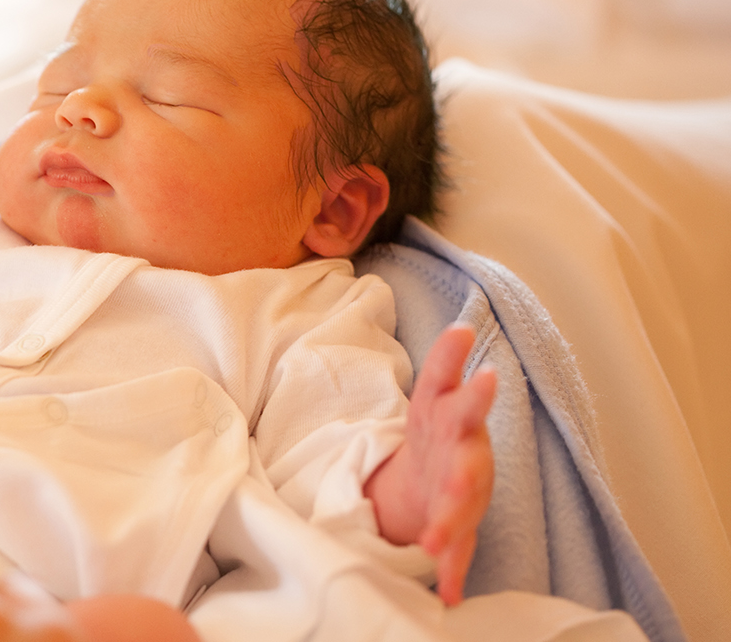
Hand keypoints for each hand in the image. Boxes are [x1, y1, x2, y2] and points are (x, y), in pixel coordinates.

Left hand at [363, 324, 496, 604]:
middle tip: (460, 482)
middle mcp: (463, 456)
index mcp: (450, 418)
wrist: (438, 477)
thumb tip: (461, 327)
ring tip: (434, 541)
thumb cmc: (438, 430)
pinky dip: (449, 570)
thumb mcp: (435, 393)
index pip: (452, 396)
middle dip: (465, 469)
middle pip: (467, 461)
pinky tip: (446, 593)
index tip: (487, 375)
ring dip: (449, 524)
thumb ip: (447, 363)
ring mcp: (462, 492)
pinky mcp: (456, 524)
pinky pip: (454, 550)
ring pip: (460, 511)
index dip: (469, 386)